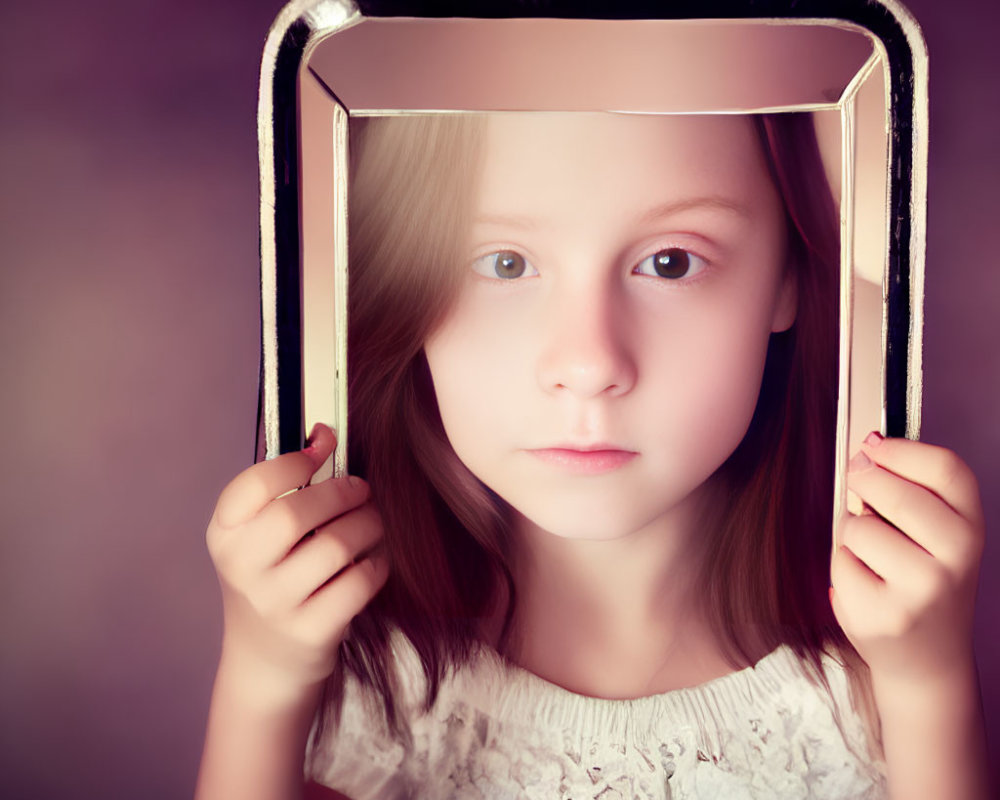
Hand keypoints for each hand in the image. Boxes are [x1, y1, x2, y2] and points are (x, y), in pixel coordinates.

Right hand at [206, 423, 387, 695]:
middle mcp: (242, 570)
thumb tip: (323, 433)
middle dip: (343, 491)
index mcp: (224, 535)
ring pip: (337, 545)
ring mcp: (275, 605)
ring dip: (368, 525)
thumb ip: (285, 490)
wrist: (266, 664)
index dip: (295, 460)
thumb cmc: (272, 581)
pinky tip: (372, 560)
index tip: (323, 447)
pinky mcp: (311, 632)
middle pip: (297, 512)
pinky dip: (376, 564)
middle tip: (361, 489)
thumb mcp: (258, 538)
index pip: (252, 485)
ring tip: (372, 522)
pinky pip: (359, 582)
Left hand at [830, 434, 984, 683]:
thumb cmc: (924, 586)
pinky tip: (865, 585)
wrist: (927, 659)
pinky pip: (840, 562)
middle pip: (896, 493)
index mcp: (972, 529)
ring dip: (851, 533)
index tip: (873, 445)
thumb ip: (913, 493)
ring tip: (871, 555)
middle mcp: (956, 559)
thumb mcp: (938, 537)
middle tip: (858, 479)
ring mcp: (922, 589)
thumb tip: (870, 447)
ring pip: (859, 527)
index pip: (947, 469)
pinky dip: (843, 567)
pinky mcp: (884, 613)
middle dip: (864, 479)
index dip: (902, 450)